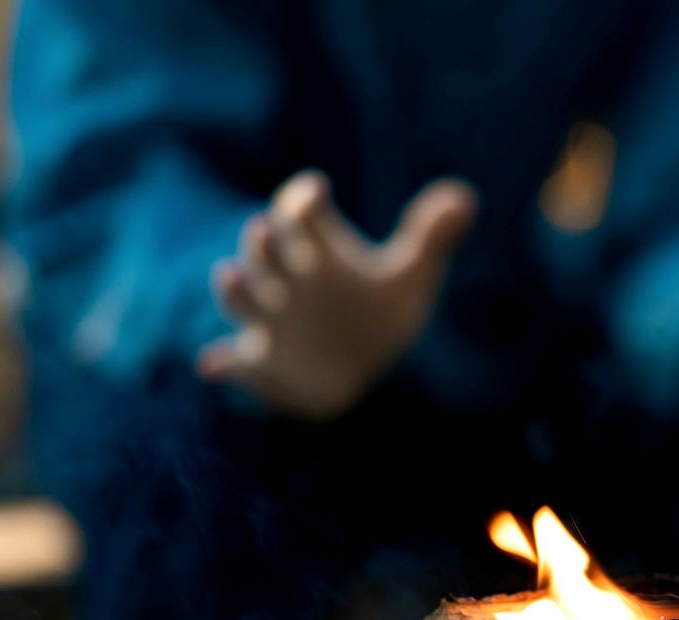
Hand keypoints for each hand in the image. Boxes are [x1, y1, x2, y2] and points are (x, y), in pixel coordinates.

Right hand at [199, 170, 476, 419]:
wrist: (360, 368)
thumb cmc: (378, 312)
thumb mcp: (409, 277)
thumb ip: (432, 238)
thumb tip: (465, 197)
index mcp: (316, 252)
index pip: (301, 215)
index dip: (304, 200)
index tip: (317, 192)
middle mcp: (285, 280)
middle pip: (264, 251)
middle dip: (263, 243)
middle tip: (265, 230)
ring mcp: (270, 320)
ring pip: (242, 299)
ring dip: (234, 289)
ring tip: (228, 275)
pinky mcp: (262, 362)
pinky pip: (236, 363)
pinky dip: (225, 364)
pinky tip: (213, 364)